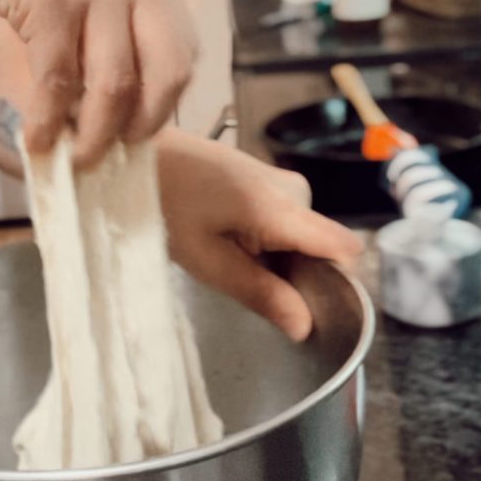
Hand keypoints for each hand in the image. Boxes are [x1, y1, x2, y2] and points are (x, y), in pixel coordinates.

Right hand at [0, 0, 195, 165]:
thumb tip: (108, 78)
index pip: (183, 48)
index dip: (166, 100)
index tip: (143, 129)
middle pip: (164, 74)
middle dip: (142, 127)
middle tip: (117, 155)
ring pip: (112, 86)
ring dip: (94, 135)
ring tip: (75, 159)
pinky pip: (57, 79)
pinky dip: (48, 120)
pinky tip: (37, 138)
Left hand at [156, 130, 362, 341]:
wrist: (137, 154)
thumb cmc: (165, 204)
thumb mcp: (206, 261)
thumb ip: (259, 292)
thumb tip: (305, 326)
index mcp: (281, 207)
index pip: (342, 248)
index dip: (334, 285)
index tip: (306, 309)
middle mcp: (295, 188)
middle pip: (320, 248)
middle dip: (292, 274)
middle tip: (241, 278)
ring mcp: (282, 179)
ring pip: (301, 236)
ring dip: (274, 256)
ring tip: (227, 255)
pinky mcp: (268, 177)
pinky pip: (285, 220)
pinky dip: (264, 237)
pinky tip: (226, 236)